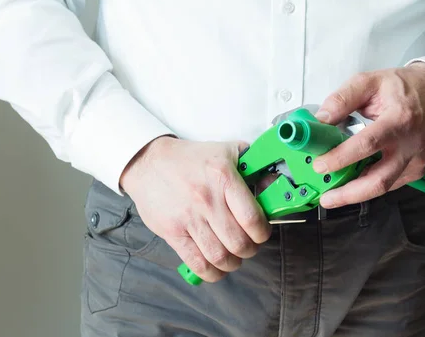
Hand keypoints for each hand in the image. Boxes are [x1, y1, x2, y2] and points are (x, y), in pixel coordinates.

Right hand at [119, 137, 271, 282]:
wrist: (150, 162)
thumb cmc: (192, 158)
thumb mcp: (227, 151)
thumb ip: (253, 166)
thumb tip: (274, 184)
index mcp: (224, 178)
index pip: (252, 219)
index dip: (262, 233)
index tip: (261, 232)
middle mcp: (207, 200)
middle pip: (238, 242)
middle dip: (249, 250)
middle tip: (248, 246)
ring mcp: (189, 218)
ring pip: (220, 256)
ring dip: (232, 263)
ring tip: (234, 258)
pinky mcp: (172, 232)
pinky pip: (196, 263)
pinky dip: (211, 273)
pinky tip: (216, 268)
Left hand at [312, 62, 424, 207]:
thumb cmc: (402, 88)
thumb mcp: (369, 82)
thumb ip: (342, 99)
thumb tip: (321, 119)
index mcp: (398, 119)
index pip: (367, 144)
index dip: (341, 158)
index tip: (320, 165)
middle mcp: (409, 144)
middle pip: (378, 179)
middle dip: (349, 193)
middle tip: (326, 198)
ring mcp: (415, 160)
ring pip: (383, 187)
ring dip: (355, 195)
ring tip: (333, 196)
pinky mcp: (416, 170)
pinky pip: (389, 185)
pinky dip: (368, 187)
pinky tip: (353, 184)